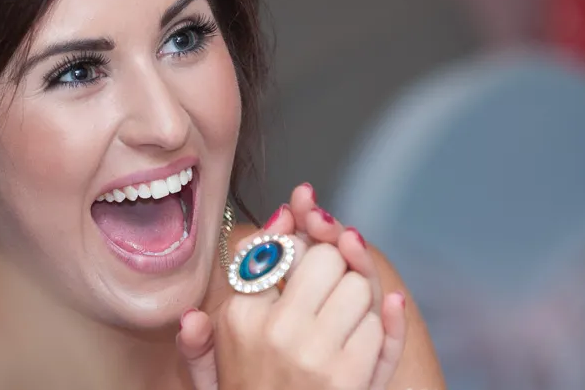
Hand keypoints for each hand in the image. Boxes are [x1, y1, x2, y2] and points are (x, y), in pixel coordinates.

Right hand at [178, 194, 405, 388]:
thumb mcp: (211, 375)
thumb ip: (206, 329)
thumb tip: (219, 287)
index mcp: (238, 318)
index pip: (274, 246)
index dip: (297, 225)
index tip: (305, 212)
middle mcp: (273, 328)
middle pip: (324, 255)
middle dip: (334, 259)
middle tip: (331, 275)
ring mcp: (312, 352)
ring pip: (358, 284)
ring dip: (358, 293)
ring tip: (345, 312)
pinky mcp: (347, 375)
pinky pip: (377, 323)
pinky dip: (378, 324)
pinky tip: (369, 326)